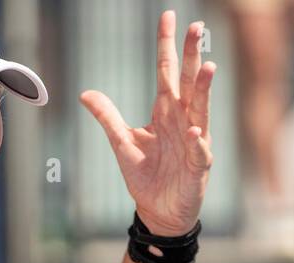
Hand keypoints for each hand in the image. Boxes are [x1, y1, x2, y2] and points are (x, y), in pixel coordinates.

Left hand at [79, 10, 215, 236]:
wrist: (158, 212)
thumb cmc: (147, 178)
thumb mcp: (122, 144)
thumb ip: (108, 117)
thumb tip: (86, 93)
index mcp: (164, 111)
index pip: (166, 71)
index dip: (167, 45)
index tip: (169, 16)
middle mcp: (182, 120)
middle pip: (187, 82)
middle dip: (191, 55)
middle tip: (196, 27)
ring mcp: (194, 141)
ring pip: (201, 109)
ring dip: (204, 89)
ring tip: (207, 67)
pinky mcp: (198, 165)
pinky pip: (199, 149)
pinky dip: (196, 140)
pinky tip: (193, 130)